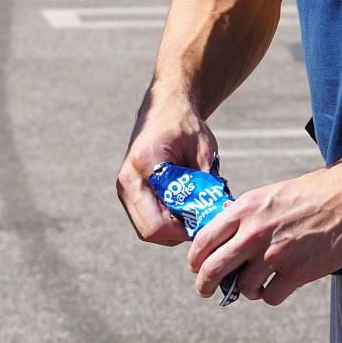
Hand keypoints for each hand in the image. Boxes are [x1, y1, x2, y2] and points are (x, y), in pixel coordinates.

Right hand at [117, 92, 218, 245]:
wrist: (165, 109)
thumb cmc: (186, 126)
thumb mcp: (203, 151)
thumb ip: (205, 185)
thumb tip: (216, 219)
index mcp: (144, 166)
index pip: (157, 222)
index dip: (184, 230)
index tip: (206, 221)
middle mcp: (126, 180)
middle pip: (149, 232)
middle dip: (178, 233)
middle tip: (203, 219)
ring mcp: (124, 188)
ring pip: (147, 231)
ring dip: (172, 230)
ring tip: (194, 210)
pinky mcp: (128, 193)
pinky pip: (146, 221)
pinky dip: (166, 223)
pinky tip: (183, 207)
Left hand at [185, 166, 341, 304]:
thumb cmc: (307, 196)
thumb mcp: (266, 196)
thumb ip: (243, 215)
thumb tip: (222, 231)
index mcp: (243, 211)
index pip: (203, 240)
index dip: (195, 259)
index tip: (195, 267)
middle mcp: (253, 233)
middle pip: (214, 268)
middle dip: (205, 284)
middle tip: (205, 290)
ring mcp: (274, 255)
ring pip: (243, 287)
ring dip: (245, 290)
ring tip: (254, 285)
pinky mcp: (296, 273)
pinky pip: (270, 296)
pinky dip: (270, 296)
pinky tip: (275, 287)